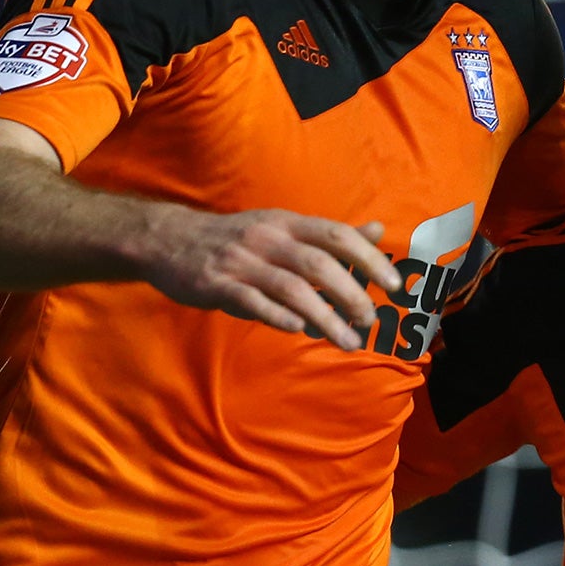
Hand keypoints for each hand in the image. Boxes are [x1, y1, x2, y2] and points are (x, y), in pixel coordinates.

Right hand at [142, 207, 402, 351]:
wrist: (169, 239)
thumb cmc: (238, 238)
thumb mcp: (283, 227)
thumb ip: (329, 235)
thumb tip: (377, 231)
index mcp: (288, 224)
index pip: (337, 235)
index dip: (369, 259)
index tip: (394, 285)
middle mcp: (268, 238)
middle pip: (319, 264)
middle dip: (351, 294)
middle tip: (371, 321)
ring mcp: (242, 261)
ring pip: (291, 288)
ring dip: (324, 317)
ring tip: (347, 341)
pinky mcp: (218, 284)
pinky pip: (252, 301)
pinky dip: (278, 316)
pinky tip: (299, 330)